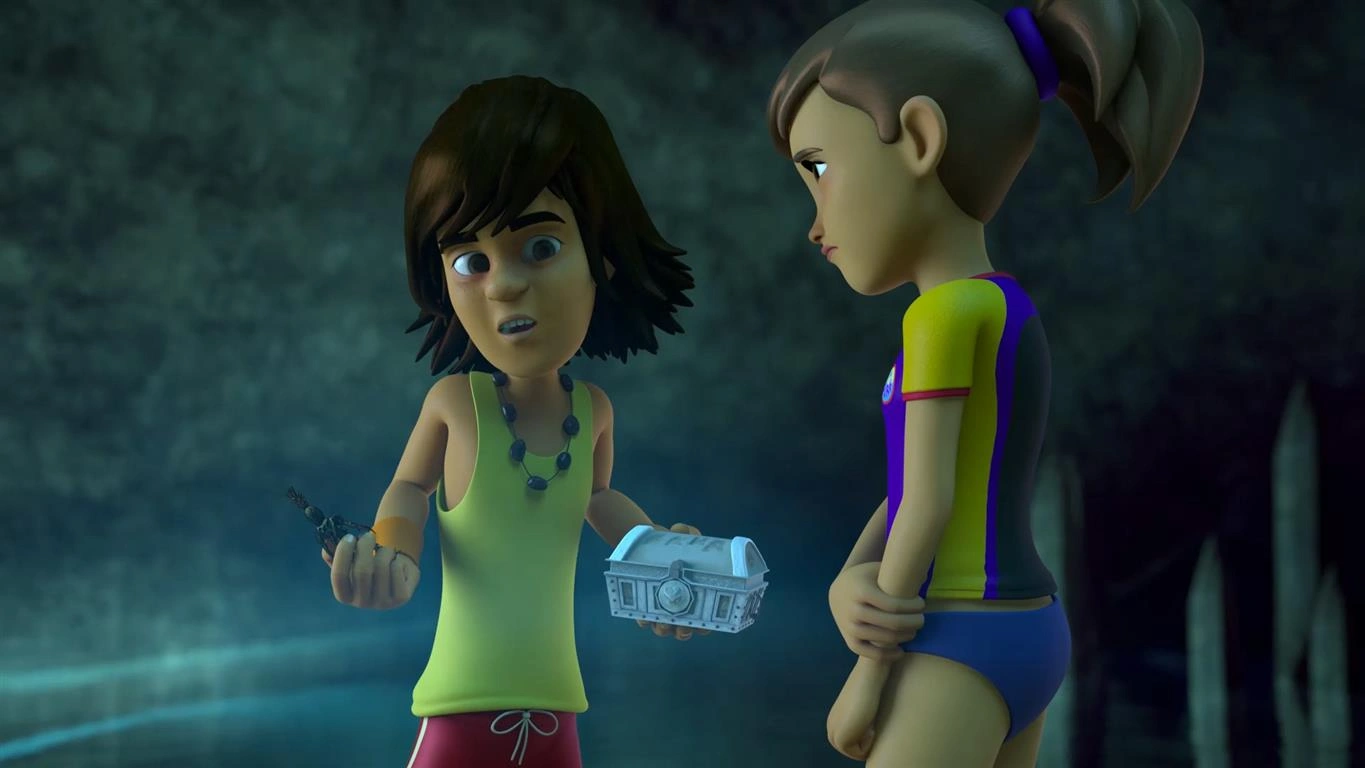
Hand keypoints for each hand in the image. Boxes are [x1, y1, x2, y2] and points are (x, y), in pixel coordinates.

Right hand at [323, 531, 419, 609]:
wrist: (397, 574)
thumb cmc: (369, 566)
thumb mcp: (351, 561)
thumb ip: (335, 552)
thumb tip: (327, 539)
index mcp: (344, 596)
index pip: (339, 576)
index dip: (343, 554)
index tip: (349, 537)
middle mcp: (362, 603)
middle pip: (362, 571)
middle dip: (365, 547)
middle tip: (368, 535)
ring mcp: (382, 603)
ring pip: (381, 568)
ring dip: (384, 551)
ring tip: (385, 549)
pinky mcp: (401, 598)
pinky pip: (396, 570)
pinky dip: (396, 559)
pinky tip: (396, 561)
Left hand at [637, 523, 709, 640]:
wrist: (650, 544)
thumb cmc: (676, 545)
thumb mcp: (684, 537)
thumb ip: (687, 532)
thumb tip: (681, 530)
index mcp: (697, 598)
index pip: (705, 622)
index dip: (705, 628)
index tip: (703, 626)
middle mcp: (681, 609)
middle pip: (685, 631)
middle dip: (683, 632)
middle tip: (682, 626)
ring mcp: (663, 610)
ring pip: (664, 629)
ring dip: (664, 629)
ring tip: (663, 622)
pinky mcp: (645, 606)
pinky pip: (645, 620)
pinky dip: (645, 620)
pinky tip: (646, 616)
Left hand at [827, 659, 886, 760]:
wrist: (869, 676)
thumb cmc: (875, 688)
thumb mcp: (867, 708)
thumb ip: (864, 720)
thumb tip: (875, 728)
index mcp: (836, 721)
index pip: (854, 745)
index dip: (869, 738)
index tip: (874, 721)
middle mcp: (831, 728)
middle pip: (854, 751)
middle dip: (868, 743)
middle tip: (874, 724)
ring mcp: (834, 733)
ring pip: (857, 753)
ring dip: (870, 743)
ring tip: (872, 724)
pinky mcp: (841, 738)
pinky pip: (859, 753)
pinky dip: (870, 745)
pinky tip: (871, 726)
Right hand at [829, 561, 924, 659]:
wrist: (836, 593)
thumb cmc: (862, 579)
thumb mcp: (875, 569)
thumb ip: (896, 570)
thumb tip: (922, 577)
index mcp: (861, 591)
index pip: (894, 605)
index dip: (912, 607)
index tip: (921, 604)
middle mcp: (853, 610)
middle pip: (892, 623)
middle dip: (913, 623)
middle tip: (921, 620)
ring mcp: (850, 627)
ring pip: (884, 639)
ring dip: (904, 637)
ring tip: (913, 631)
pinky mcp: (849, 640)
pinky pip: (870, 653)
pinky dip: (887, 656)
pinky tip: (900, 651)